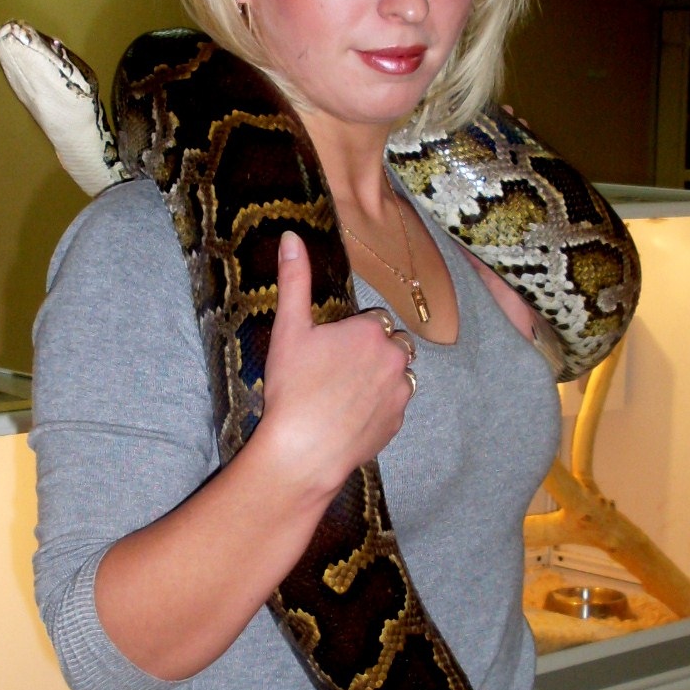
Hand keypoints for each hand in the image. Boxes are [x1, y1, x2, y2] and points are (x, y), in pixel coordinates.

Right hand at [253, 231, 416, 498]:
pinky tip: (350, 414)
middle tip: (334, 371)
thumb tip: (291, 237)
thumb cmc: (293, 389)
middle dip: (371, 352)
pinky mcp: (398, 423)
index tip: (329, 349)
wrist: (303, 452)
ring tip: (344, 392)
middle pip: (391, 344)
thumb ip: (294, 279)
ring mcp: (401, 393)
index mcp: (372, 331)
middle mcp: (396, 358)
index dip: (351, 332)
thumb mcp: (288, 329)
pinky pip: (394, 405)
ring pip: (397, 374)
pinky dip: (379, 406)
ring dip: (380, 377)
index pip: (374, 320)